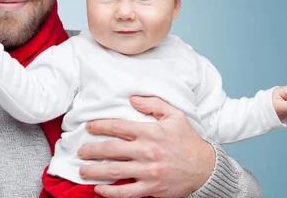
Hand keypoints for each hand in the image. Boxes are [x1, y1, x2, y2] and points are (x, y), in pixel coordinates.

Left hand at [78, 96, 214, 197]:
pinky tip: (98, 190)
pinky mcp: (152, 189)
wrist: (205, 168)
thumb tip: (133, 99)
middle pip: (111, 149)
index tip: (89, 127)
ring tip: (82, 170)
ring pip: (115, 171)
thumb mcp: (175, 115)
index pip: (119, 127)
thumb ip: (153, 104)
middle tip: (80, 150)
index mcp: (151, 132)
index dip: (100, 126)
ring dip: (95, 171)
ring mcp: (148, 172)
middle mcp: (147, 152)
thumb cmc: (188, 140)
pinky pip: (126, 193)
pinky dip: (110, 193)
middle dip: (92, 150)